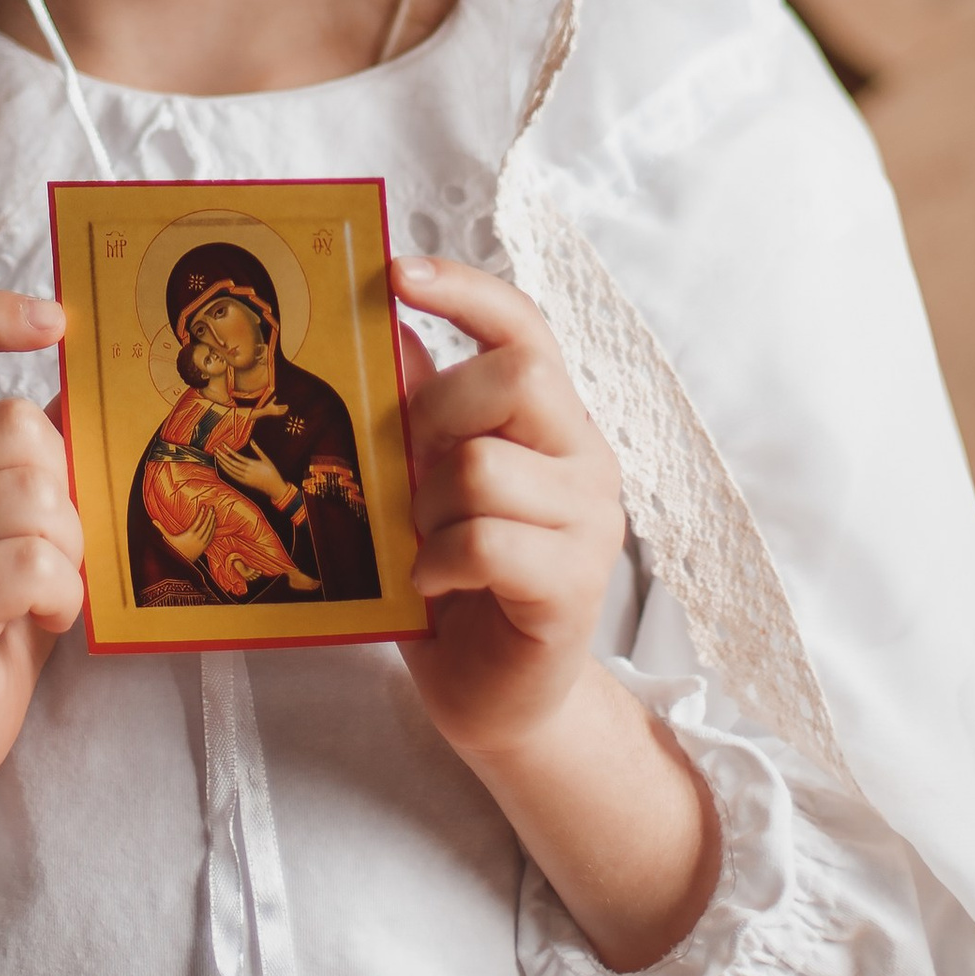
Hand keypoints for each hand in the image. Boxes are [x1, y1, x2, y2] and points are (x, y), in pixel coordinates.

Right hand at [0, 290, 79, 908]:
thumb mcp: (6, 522)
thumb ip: (31, 458)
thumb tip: (87, 390)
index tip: (54, 321)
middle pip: (19, 426)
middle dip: (64, 491)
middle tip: (53, 548)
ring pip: (37, 497)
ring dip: (67, 551)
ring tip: (43, 590)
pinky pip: (36, 562)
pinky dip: (61, 594)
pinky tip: (42, 617)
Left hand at [392, 253, 716, 974]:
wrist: (499, 703)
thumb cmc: (456, 587)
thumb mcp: (422, 487)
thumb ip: (415, 413)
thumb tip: (385, 328)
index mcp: (551, 423)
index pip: (525, 328)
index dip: (465, 292)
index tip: (397, 272)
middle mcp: (585, 458)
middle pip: (513, 378)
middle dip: (435, 417)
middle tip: (407, 475)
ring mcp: (589, 523)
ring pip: (484, 467)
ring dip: (429, 510)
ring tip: (424, 547)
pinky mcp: (574, 586)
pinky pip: (487, 542)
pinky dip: (441, 561)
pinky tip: (435, 584)